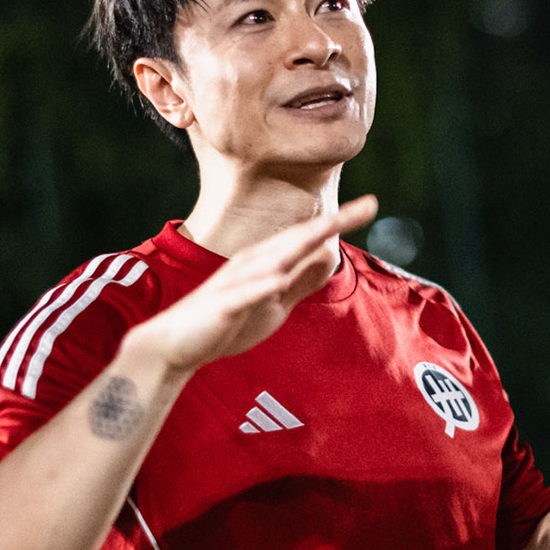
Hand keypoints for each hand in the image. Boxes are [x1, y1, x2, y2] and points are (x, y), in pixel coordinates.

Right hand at [132, 196, 377, 373]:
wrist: (177, 344)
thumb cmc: (227, 321)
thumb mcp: (275, 301)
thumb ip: (300, 280)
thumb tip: (329, 256)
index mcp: (267, 260)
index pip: (308, 237)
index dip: (339, 222)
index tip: (371, 206)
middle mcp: (253, 263)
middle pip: (297, 239)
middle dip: (331, 223)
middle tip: (368, 205)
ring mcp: (236, 283)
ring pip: (273, 261)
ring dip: (300, 245)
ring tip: (331, 230)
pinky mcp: (222, 307)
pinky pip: (244, 295)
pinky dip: (261, 286)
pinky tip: (279, 280)